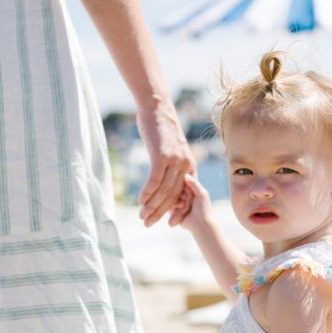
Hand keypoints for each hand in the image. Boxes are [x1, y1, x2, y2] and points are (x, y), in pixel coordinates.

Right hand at [136, 99, 195, 225]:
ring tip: (142, 215)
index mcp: (190, 166)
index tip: (170, 224)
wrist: (158, 108)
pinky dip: (148, 192)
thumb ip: (171, 168)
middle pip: (173, 195)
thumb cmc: (162, 130)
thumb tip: (165, 184)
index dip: (177, 211)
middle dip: (161, 212)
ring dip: (152, 205)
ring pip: (164, 190)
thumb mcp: (171, 151)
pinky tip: (141, 201)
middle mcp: (185, 165)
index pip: (184, 194)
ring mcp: (175, 160)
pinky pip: (155, 179)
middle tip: (148, 223)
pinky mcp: (162, 155)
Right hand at [167, 173, 212, 229]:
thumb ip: (194, 184)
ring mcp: (178, 202)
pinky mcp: (174, 211)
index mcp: (191, 189)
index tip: (185, 189)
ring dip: (176, 201)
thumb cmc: (204, 209)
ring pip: (171, 197)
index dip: (181, 184)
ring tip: (183, 205)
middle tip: (185, 200)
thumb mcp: (201, 194)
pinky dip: (172, 208)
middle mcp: (184, 194)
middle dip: (179, 194)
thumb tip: (185, 174)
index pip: (182, 181)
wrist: (201, 225)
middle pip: (175, 189)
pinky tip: (178, 209)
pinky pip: (168, 206)